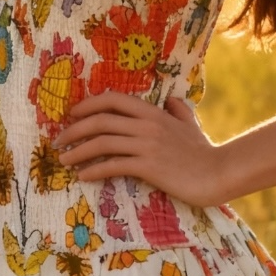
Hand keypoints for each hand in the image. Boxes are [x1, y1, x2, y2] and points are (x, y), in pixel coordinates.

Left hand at [53, 91, 232, 207]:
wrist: (217, 173)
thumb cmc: (202, 151)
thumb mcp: (190, 124)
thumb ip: (179, 110)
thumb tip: (172, 100)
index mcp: (152, 112)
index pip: (112, 99)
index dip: (88, 105)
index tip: (72, 115)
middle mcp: (146, 124)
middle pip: (100, 121)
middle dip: (74, 130)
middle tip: (59, 141)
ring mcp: (146, 145)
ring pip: (102, 143)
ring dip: (77, 151)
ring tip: (64, 160)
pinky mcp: (148, 167)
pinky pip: (113, 166)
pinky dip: (94, 170)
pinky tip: (83, 175)